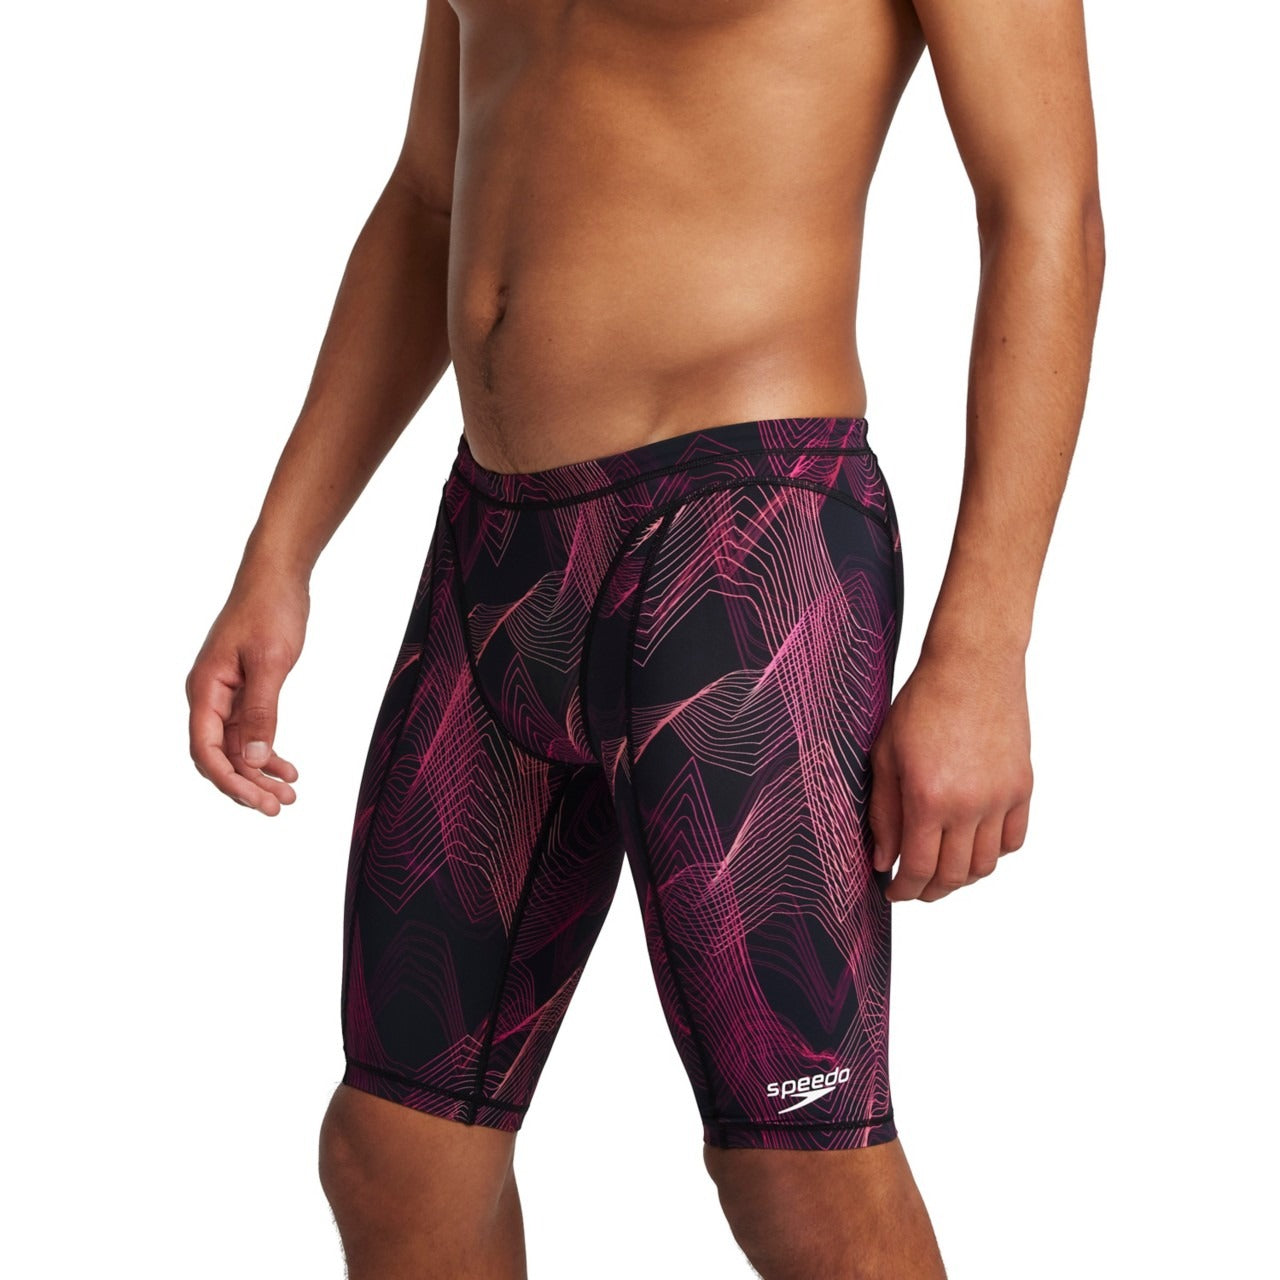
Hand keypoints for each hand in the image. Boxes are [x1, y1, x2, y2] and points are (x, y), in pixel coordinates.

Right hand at [186, 567, 309, 814]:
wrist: (277, 577)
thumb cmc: (270, 611)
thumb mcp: (271, 663)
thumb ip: (261, 712)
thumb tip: (254, 758)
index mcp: (205, 690)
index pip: (207, 750)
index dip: (230, 781)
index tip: (258, 802)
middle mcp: (209, 696)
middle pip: (220, 756)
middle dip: (247, 785)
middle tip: (280, 807)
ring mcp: (226, 694)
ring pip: (238, 747)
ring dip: (260, 773)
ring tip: (289, 796)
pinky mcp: (244, 689)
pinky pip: (250, 731)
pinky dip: (267, 752)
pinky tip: (288, 770)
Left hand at [868, 645, 1031, 901]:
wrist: (973, 666)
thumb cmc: (922, 703)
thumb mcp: (885, 755)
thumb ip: (883, 813)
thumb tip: (882, 859)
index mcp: (928, 797)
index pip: (918, 868)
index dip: (903, 890)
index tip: (892, 892)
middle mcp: (969, 805)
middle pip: (953, 876)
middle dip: (929, 891)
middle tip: (914, 888)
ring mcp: (1001, 798)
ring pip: (985, 865)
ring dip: (961, 877)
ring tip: (941, 870)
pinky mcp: (1023, 787)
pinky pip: (1012, 840)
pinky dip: (993, 854)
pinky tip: (972, 846)